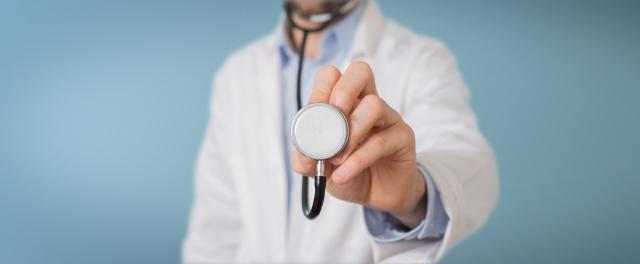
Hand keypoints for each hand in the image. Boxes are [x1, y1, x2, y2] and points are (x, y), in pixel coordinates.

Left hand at [291, 62, 425, 227]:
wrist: (377, 197)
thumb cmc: (349, 172)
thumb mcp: (320, 168)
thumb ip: (307, 160)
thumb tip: (302, 155)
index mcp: (345, 102)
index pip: (333, 76)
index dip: (320, 91)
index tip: (312, 119)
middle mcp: (367, 103)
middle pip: (360, 71)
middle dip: (343, 91)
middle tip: (330, 120)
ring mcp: (388, 117)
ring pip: (374, 105)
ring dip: (350, 132)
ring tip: (336, 158)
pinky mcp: (403, 137)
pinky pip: (381, 141)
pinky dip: (357, 160)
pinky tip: (343, 174)